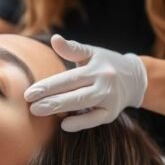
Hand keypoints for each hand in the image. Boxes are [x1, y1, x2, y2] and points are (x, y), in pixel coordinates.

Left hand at [24, 35, 147, 131]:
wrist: (135, 78)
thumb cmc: (105, 63)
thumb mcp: (91, 53)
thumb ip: (72, 49)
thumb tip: (55, 39)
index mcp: (96, 68)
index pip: (69, 78)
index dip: (48, 86)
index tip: (29, 93)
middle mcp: (104, 83)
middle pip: (75, 93)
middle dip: (51, 100)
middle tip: (30, 106)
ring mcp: (109, 99)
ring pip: (83, 105)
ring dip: (61, 109)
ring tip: (38, 111)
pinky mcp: (112, 113)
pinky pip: (95, 119)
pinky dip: (81, 123)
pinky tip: (64, 125)